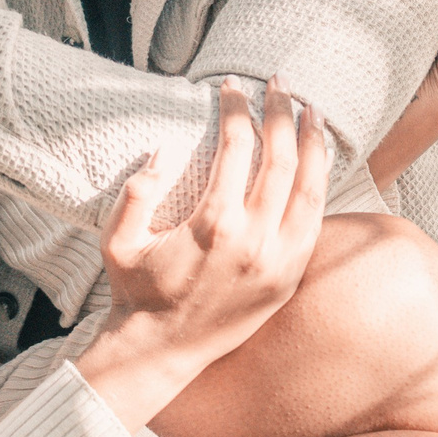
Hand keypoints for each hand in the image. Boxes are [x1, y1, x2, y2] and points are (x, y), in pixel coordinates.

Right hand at [75, 78, 329, 430]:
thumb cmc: (135, 292)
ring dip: (312, 143)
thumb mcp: (118, 241)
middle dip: (280, 114)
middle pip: (281, 158)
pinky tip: (318, 161)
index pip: (236, 147)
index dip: (236, 110)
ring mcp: (279, 260)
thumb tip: (164, 150)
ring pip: (310, 187)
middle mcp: (254, 240)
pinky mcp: (290, 277)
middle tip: (279, 85)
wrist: (160, 351)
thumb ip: (136, 193)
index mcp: (213, 224)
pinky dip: (320, 185)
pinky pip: (315, 221)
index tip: (232, 87)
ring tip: (312, 111)